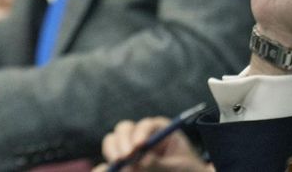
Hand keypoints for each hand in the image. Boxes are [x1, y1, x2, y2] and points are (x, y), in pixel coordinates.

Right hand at [96, 117, 210, 171]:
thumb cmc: (187, 171)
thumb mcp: (178, 167)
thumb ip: (160, 164)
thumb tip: (140, 161)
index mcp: (160, 131)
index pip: (147, 125)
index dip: (141, 133)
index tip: (140, 146)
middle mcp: (141, 136)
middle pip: (124, 129)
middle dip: (123, 141)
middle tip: (125, 157)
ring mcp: (129, 149)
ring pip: (112, 141)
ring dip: (112, 151)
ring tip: (117, 163)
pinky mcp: (123, 164)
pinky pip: (108, 162)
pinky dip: (104, 167)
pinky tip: (105, 170)